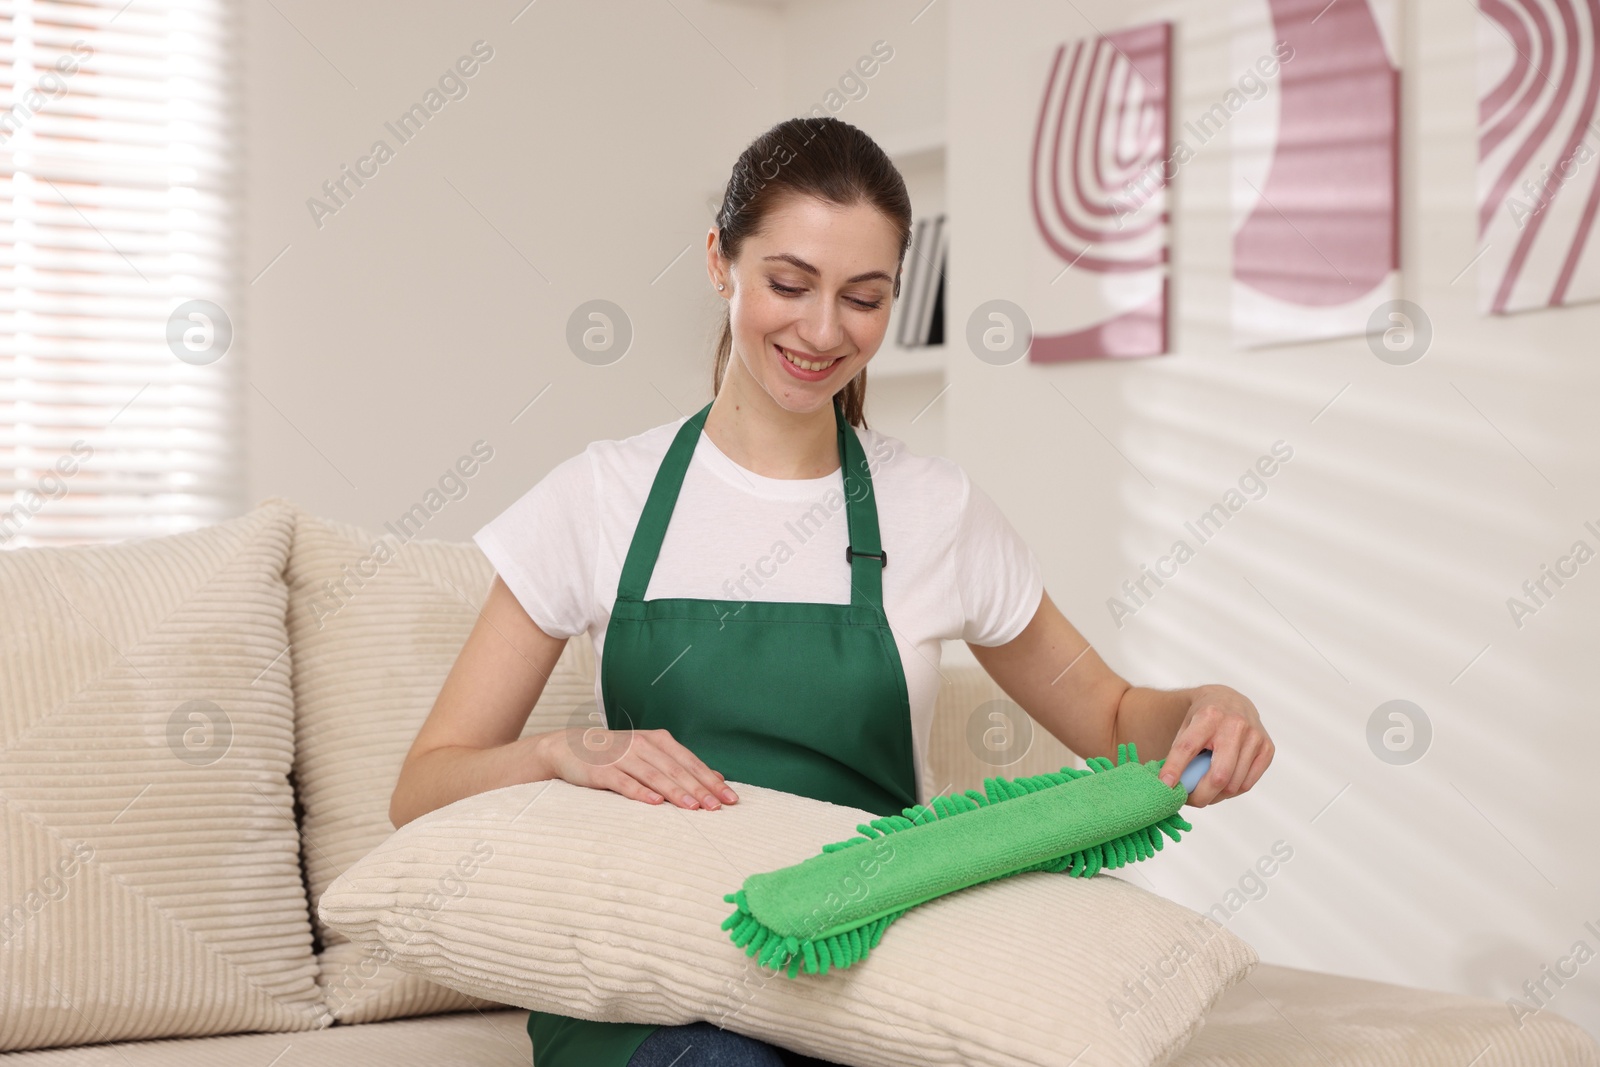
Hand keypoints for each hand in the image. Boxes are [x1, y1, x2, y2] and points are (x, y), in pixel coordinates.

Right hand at [538, 726, 739, 809]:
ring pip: (655, 776)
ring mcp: (623, 756)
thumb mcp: (650, 754)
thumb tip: (717, 777)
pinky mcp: (603, 770)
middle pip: (676, 769)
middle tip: (718, 807)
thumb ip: (681, 764)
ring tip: (693, 808)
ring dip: (675, 792)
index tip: (730, 798)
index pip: (690, 762)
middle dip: (699, 789)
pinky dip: (640, 792)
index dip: (711, 780)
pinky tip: (655, 803)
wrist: (570, 747)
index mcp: (658, 740)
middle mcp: (643, 745)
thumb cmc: (617, 755)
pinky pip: (625, 782)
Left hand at [1157, 685, 1272, 807]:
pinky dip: (1231, 792)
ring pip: (1233, 784)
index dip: (1175, 769)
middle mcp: (1235, 725)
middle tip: (1189, 800)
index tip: (1165, 786)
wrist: (1231, 700)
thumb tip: (1169, 785)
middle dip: (1201, 796)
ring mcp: (1255, 737)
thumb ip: (1179, 752)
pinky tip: (1221, 786)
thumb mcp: (1186, 725)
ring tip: (1204, 792)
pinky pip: (1247, 784)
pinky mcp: (1267, 748)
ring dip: (1215, 796)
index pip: (1188, 747)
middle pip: (1219, 775)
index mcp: (1209, 716)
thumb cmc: (1204, 718)